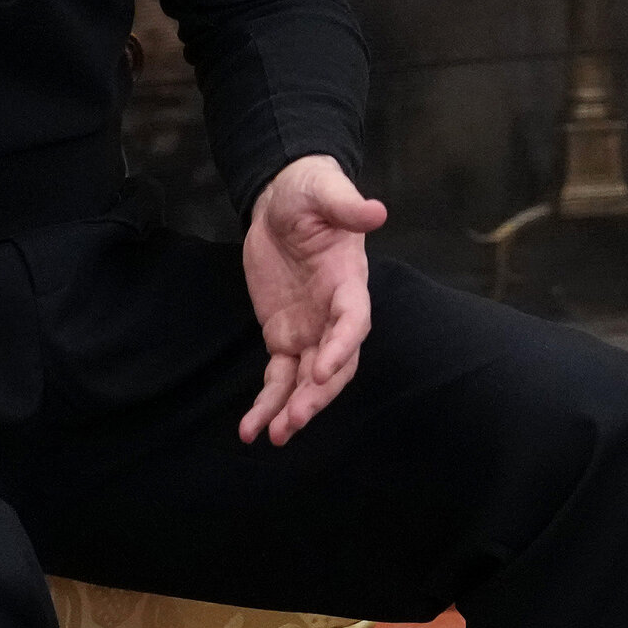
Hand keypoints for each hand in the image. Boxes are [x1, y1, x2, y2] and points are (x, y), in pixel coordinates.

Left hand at [238, 155, 386, 445]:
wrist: (282, 201)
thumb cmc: (309, 193)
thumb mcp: (324, 192)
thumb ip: (346, 205)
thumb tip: (377, 210)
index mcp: (348, 282)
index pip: (353, 321)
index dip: (342, 346)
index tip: (322, 369)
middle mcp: (333, 314)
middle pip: (335, 364)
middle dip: (317, 394)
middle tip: (294, 419)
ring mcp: (309, 329)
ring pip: (307, 379)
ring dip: (293, 408)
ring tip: (274, 436)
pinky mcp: (283, 336)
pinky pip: (278, 377)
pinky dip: (267, 404)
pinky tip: (251, 430)